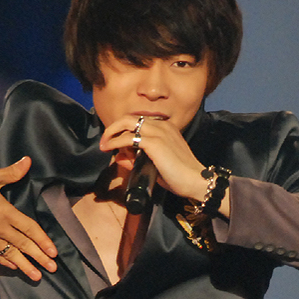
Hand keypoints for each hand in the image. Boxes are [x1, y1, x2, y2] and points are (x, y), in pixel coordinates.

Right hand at [0, 157, 56, 280]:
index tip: (54, 252)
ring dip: (25, 265)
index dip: (43, 240)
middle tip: (52, 269)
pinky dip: (4, 260)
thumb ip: (10, 172)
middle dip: (39, 257)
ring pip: (9, 254)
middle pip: (23, 245)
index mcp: (4, 212)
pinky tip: (12, 265)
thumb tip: (27, 161)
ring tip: (36, 276)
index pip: (29, 229)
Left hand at [99, 116, 230, 216]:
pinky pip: (128, 138)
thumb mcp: (155, 165)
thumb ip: (137, 159)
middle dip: (114, 127)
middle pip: (130, 118)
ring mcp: (158, 132)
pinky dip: (115, 142)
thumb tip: (119, 156)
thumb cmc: (178, 175)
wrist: (194, 180)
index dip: (124, 129)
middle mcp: (162, 125)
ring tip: (103, 144)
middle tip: (104, 139)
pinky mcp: (154, 142)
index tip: (114, 140)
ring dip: (111, 133)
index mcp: (166, 127)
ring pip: (127, 124)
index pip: (139, 121)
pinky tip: (109, 148)